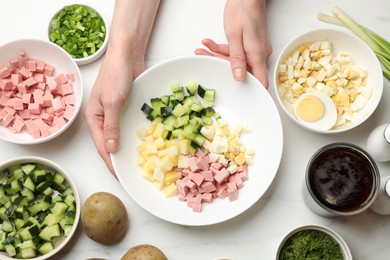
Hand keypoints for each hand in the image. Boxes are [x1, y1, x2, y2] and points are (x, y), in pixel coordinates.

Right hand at [84, 52, 144, 176]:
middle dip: (118, 159)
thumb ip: (112, 126)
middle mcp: (103, 118)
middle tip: (131, 173)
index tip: (120, 176)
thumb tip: (111, 149)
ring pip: (120, 136)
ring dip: (127, 148)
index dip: (111, 162)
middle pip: (110, 144)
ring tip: (138, 163)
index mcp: (94, 118)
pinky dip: (134, 136)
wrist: (127, 56)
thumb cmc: (115, 76)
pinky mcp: (125, 108)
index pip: (102, 147)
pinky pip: (128, 126)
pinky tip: (143, 144)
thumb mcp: (112, 102)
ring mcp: (114, 114)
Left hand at [195, 0, 271, 87]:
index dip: (251, 90)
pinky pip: (238, 52)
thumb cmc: (243, 10)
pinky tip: (210, 43)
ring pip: (237, 59)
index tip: (237, 95)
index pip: (260, 80)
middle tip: (203, 56)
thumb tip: (239, 78)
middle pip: (241, 69)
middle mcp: (259, 54)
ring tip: (203, 48)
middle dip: (220, 63)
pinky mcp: (251, 44)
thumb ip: (236, 58)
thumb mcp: (234, 36)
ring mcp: (256, 49)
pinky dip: (224, 48)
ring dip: (219, 54)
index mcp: (257, 54)